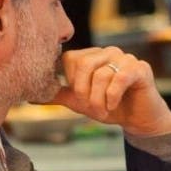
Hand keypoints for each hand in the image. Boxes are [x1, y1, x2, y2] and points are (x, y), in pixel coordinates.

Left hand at [45, 47, 170, 136]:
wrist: (138, 118)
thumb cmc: (109, 106)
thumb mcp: (79, 102)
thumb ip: (59, 95)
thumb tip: (31, 97)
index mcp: (91, 56)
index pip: (70, 59)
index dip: (72, 82)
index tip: (80, 98)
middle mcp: (107, 52)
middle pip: (84, 65)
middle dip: (84, 92)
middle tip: (91, 108)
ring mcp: (125, 58)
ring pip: (101, 74)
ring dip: (99, 100)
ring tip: (104, 110)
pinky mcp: (140, 68)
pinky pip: (119, 78)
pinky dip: (112, 96)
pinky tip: (113, 105)